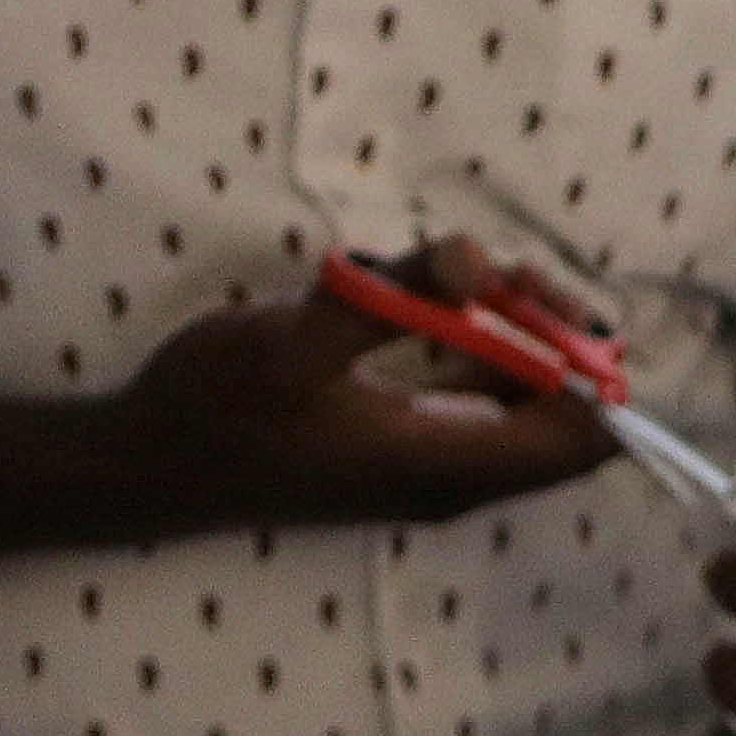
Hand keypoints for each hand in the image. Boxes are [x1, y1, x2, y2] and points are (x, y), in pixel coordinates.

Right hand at [0, 236, 612, 563]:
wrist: (140, 467)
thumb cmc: (214, 408)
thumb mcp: (296, 342)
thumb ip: (393, 297)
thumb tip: (475, 259)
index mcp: (450, 465)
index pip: (587, 438)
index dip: (594, 364)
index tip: (544, 300)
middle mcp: (456, 477)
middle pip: (564, 413)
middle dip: (551, 332)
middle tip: (497, 273)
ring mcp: (429, 464)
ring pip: (519, 399)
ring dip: (512, 332)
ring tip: (464, 276)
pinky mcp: (400, 445)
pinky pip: (475, 396)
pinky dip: (474, 345)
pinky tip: (427, 301)